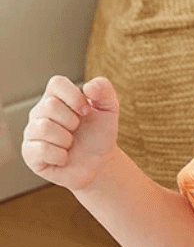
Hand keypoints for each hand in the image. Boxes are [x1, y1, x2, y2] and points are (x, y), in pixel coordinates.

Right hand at [22, 76, 120, 191]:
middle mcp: (40, 113)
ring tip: (70, 143)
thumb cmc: (100, 134)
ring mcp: (32, 133)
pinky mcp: (29, 154)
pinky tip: (64, 157)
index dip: (74, 96)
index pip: (56, 83)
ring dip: (66, 139)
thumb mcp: (109, 108)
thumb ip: (104, 89)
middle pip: (49, 106)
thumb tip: (88, 87)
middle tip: (77, 130)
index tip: (86, 110)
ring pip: (43, 127)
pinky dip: (60, 155)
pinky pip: (40, 150)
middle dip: (72, 121)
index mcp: (57, 98)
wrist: (99, 163)